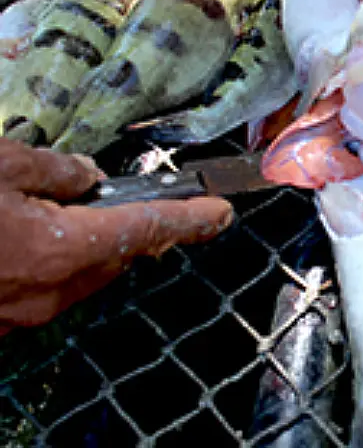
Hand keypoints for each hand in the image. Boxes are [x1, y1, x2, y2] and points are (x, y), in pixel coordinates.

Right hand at [0, 139, 233, 335]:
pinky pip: (44, 289)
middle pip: (117, 255)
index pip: (149, 228)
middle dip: (126, 225)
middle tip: (104, 194)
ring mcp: (22, 314)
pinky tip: (18, 240)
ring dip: (83, 244)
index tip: (221, 214)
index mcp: (63, 248)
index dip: (190, 219)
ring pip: (80, 275)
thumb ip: (54, 169)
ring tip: (46, 210)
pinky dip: (49, 263)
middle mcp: (51, 290)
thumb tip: (88, 176)